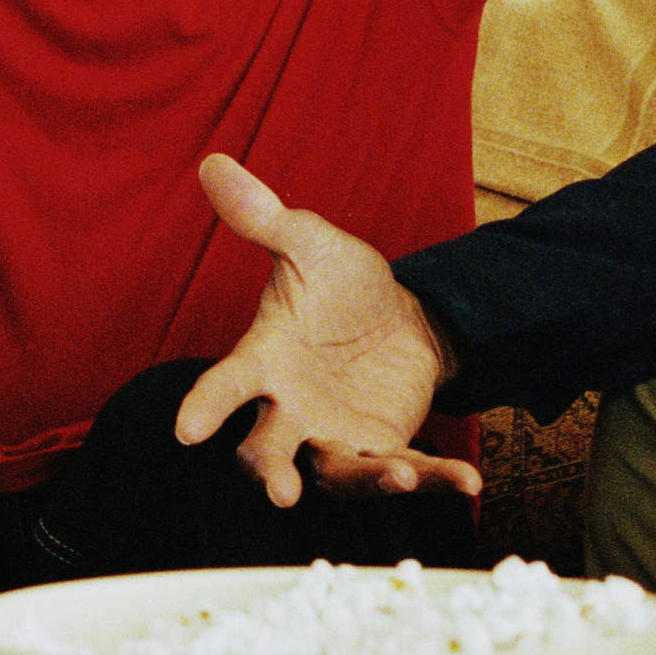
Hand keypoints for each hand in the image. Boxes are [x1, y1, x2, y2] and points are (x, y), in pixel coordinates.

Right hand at [171, 156, 478, 509]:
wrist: (399, 315)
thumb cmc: (339, 284)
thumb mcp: (308, 245)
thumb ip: (265, 217)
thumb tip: (214, 163)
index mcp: (264, 362)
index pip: (225, 387)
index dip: (206, 408)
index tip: (187, 431)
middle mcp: (291, 410)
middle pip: (267, 452)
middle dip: (272, 471)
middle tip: (281, 491)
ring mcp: (335, 436)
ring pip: (337, 473)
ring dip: (367, 480)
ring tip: (399, 477)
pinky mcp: (383, 448)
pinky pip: (408, 470)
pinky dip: (437, 479)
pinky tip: (469, 480)